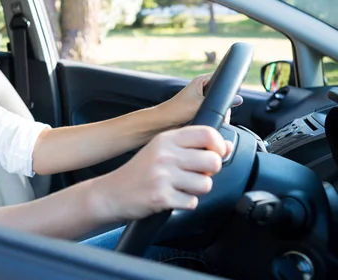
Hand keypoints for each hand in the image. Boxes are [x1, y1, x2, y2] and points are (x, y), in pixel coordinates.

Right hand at [90, 126, 232, 222]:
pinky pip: (192, 202)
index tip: (215, 153)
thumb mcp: (160, 150)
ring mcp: (163, 176)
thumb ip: (191, 146)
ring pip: (205, 184)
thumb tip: (225, 146)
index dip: (218, 145)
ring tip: (180, 187)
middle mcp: (165, 155)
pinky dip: (185, 203)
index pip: (206, 134)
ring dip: (197, 190)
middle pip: (213, 161)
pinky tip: (171, 197)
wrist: (112, 193)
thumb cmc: (138, 172)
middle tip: (195, 174)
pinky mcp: (161, 197)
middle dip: (209, 172)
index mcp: (166, 139)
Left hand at [159, 73, 242, 126]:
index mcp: (202, 80)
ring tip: (215, 118)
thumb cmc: (176, 110)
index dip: (228, 87)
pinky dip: (215, 117)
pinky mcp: (201, 109)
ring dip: (220, 112)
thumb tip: (238, 99)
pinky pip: (214, 112)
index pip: (222, 78)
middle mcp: (203, 87)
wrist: (165, 122)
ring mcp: (202, 98)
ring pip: (219, 104)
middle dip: (225, 105)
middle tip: (223, 115)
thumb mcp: (200, 104)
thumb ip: (219, 101)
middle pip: (223, 94)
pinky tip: (212, 122)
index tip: (231, 98)